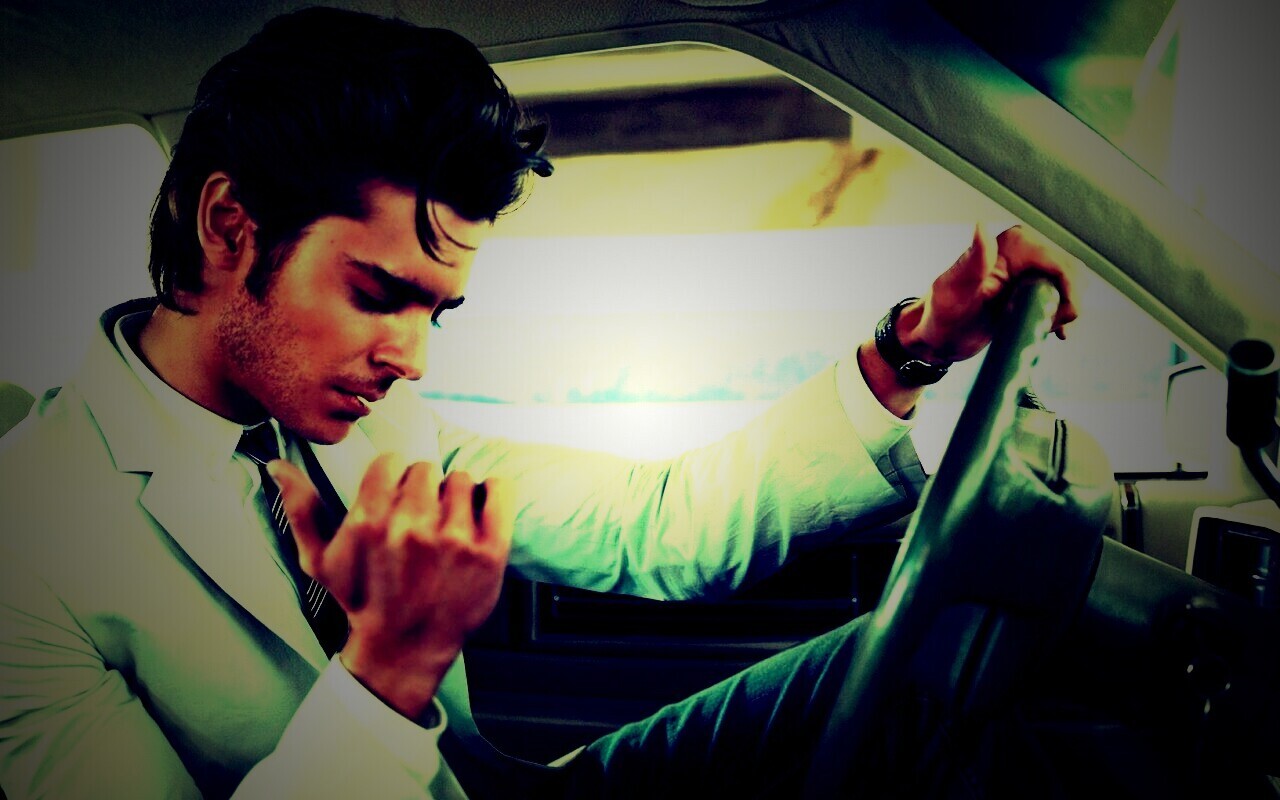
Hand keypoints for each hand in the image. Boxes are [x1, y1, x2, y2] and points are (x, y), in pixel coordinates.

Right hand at [269, 454, 511, 717]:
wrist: (403, 649)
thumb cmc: (360, 602)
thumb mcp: (319, 561)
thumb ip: (301, 509)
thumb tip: (277, 465)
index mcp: (369, 522)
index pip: (389, 461)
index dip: (391, 477)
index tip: (394, 497)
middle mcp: (412, 528)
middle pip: (425, 469)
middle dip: (421, 489)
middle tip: (420, 516)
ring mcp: (455, 539)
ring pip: (460, 478)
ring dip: (454, 495)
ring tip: (446, 521)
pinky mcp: (490, 551)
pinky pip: (499, 490)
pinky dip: (492, 492)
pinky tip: (479, 509)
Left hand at [901, 224, 1079, 363]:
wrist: (938, 337)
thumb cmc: (940, 313)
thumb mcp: (953, 289)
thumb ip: (972, 260)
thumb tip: (981, 226)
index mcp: (1012, 244)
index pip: (1058, 262)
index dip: (1068, 290)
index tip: (1058, 320)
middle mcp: (1026, 251)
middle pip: (1070, 273)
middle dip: (1068, 303)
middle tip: (1046, 328)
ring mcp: (1031, 270)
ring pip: (1070, 286)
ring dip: (1065, 311)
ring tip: (1044, 331)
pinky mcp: (1031, 289)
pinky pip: (1062, 297)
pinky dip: (1063, 316)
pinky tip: (1056, 333)